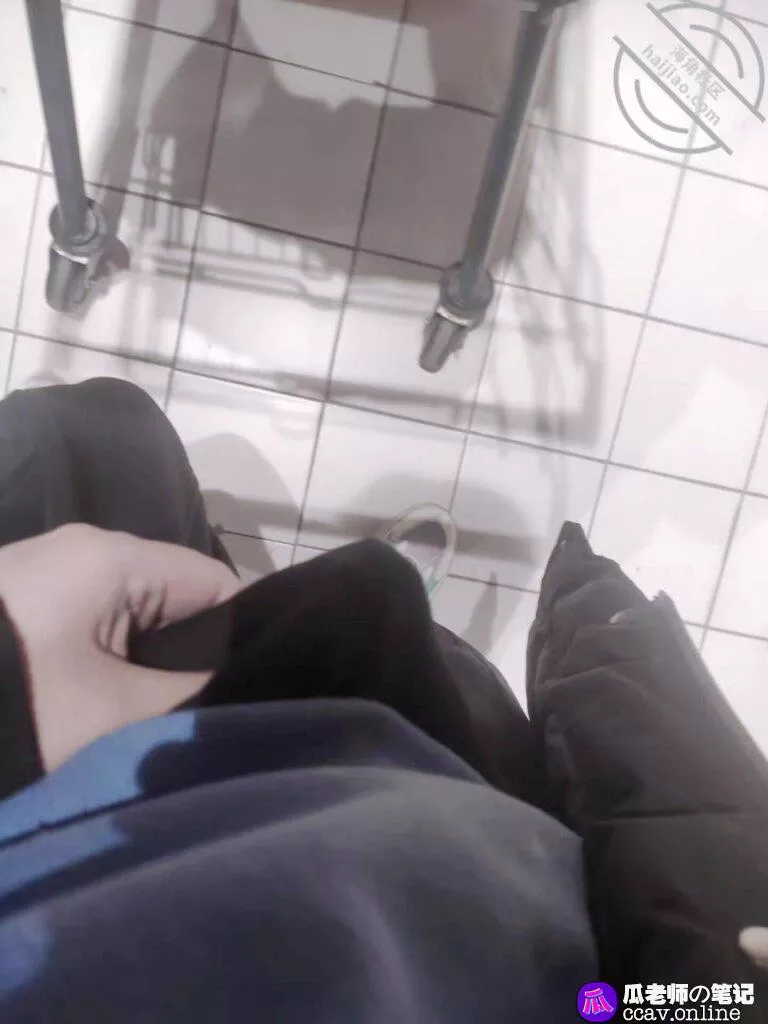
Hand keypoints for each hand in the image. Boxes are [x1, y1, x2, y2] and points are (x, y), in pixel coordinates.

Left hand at [0, 524, 238, 771]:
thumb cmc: (14, 703)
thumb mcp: (109, 711)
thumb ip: (186, 696)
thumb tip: (237, 690)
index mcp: (111, 556)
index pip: (213, 582)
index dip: (243, 634)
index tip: (259, 688)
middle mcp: (83, 550)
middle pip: (175, 597)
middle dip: (194, 654)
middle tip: (212, 712)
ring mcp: (48, 574)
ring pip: (134, 615)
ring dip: (152, 663)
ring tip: (169, 714)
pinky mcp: (23, 603)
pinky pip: (94, 624)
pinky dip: (113, 661)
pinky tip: (117, 703)